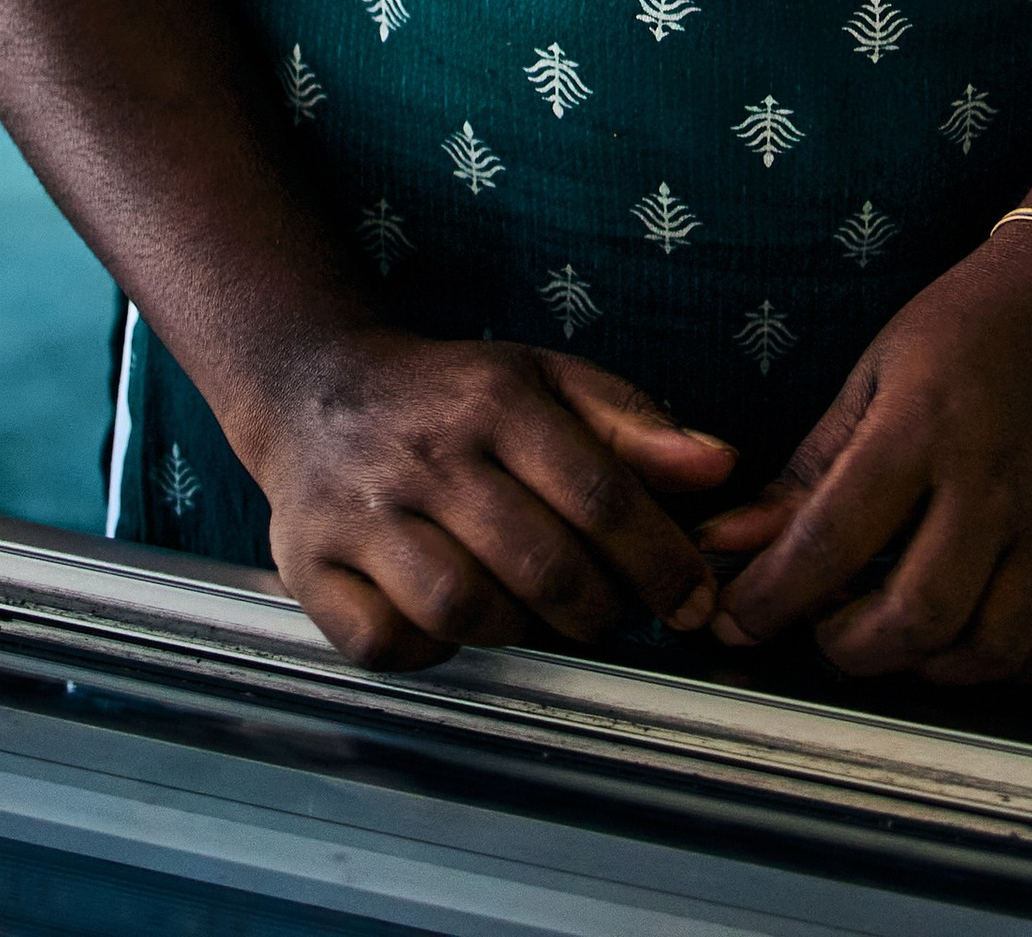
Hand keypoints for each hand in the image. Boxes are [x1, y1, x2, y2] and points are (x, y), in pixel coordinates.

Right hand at [245, 329, 736, 669]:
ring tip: (530, 610)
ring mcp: (361, 511)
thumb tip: (721, 464)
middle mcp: (427, 453)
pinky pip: (386, 642)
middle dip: (599, 609)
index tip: (692, 597)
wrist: (316, 387)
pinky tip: (450, 621)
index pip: (599, 493)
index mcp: (495, 399)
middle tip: (611, 612)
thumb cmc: (453, 398)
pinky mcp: (310, 563)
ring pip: (464, 610)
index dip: (659, 558)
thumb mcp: (546, 380)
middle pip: (540, 564)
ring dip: (517, 630)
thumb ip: (634, 425)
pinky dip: (430, 650)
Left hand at [698, 222, 1031, 688]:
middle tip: (818, 628)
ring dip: (922, 668)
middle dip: (847, 648)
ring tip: (887, 637)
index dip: (772, 597)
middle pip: (917, 613)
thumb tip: (728, 541)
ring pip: (988, 648)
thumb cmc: (965, 326)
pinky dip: (1003, 668)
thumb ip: (805, 469)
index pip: (835, 538)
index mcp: (923, 425)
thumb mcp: (871, 372)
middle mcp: (992, 483)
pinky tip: (964, 641)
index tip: (736, 620)